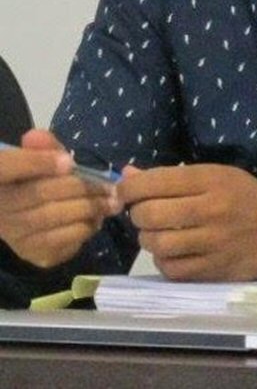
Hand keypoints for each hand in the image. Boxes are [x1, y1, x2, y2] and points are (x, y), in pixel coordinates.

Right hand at [0, 129, 120, 267]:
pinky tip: (96, 219)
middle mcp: (0, 209)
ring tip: (111, 202)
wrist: (30, 219)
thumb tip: (37, 136)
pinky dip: (84, 229)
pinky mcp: (32, 254)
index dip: (38, 163)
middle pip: (41, 194)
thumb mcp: (40, 160)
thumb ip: (43, 147)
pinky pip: (62, 242)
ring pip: (53, 219)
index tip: (69, 162)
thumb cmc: (37, 182)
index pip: (7, 166)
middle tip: (110, 186)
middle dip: (81, 187)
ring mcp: (14, 235)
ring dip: (89, 209)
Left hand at [118, 164, 256, 280]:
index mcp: (210, 180)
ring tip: (158, 233)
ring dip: (148, 238)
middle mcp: (210, 210)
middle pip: (150, 214)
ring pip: (156, 244)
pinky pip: (171, 269)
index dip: (129, 187)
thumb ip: (171, 177)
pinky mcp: (212, 270)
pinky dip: (163, 261)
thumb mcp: (214, 175)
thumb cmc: (244, 195)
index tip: (125, 191)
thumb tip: (127, 176)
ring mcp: (212, 243)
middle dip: (137, 213)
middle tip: (144, 213)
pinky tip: (172, 252)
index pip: (156, 181)